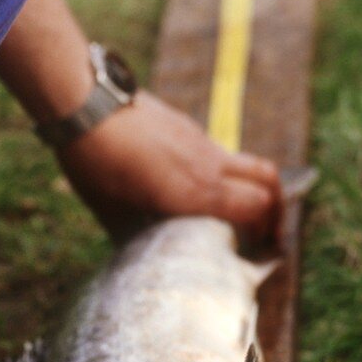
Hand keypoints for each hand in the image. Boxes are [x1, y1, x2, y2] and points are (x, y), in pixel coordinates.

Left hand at [57, 90, 281, 243]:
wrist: (85, 103)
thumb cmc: (94, 163)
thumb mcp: (112, 213)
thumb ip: (135, 235)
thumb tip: (137, 257)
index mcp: (194, 193)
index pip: (257, 207)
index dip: (268, 231)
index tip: (263, 252)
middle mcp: (207, 165)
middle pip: (268, 181)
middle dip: (276, 210)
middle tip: (266, 235)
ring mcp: (201, 142)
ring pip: (247, 164)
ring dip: (253, 188)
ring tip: (241, 212)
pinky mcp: (188, 127)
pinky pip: (220, 153)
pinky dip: (226, 173)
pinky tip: (200, 187)